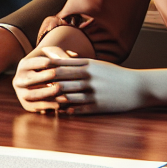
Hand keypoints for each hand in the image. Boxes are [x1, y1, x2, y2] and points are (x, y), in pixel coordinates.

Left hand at [12, 44, 147, 114]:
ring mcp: (94, 92)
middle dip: (43, 83)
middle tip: (28, 87)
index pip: (60, 65)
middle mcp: (89, 77)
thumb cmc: (114, 75)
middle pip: (60, 80)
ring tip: (39, 101)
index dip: (44, 68)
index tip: (30, 70)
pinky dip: (68, 110)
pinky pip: (79, 109)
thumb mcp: (96, 64)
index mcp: (87, 65)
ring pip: (67, 95)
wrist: (139, 87)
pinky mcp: (99, 106)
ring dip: (52, 99)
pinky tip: (59, 112)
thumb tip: (58, 54)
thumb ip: (76, 61)